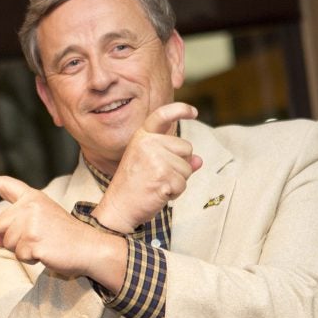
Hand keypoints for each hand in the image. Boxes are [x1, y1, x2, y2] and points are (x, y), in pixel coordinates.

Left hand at [0, 176, 126, 287]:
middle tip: (36, 239)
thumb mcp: (41, 219)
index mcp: (33, 196)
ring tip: (43, 244)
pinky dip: (30, 259)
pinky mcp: (33, 242)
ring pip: (6, 242)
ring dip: (21, 249)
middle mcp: (30, 206)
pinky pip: (19, 255)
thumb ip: (17, 223)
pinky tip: (45, 253)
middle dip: (10, 237)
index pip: (5, 184)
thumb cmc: (65, 235)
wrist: (90, 247)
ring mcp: (31, 224)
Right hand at [94, 102, 202, 232]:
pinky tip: (158, 194)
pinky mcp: (163, 176)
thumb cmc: (133, 186)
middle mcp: (148, 143)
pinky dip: (175, 193)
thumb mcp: (150, 164)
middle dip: (180, 165)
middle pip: (186, 148)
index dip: (180, 110)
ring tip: (156, 185)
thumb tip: (198, 160)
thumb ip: (174, 158)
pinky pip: (183, 184)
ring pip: (187, 168)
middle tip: (157, 176)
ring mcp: (155, 159)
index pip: (162, 115)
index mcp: (142, 137)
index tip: (194, 112)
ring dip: (177, 181)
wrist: (118, 207)